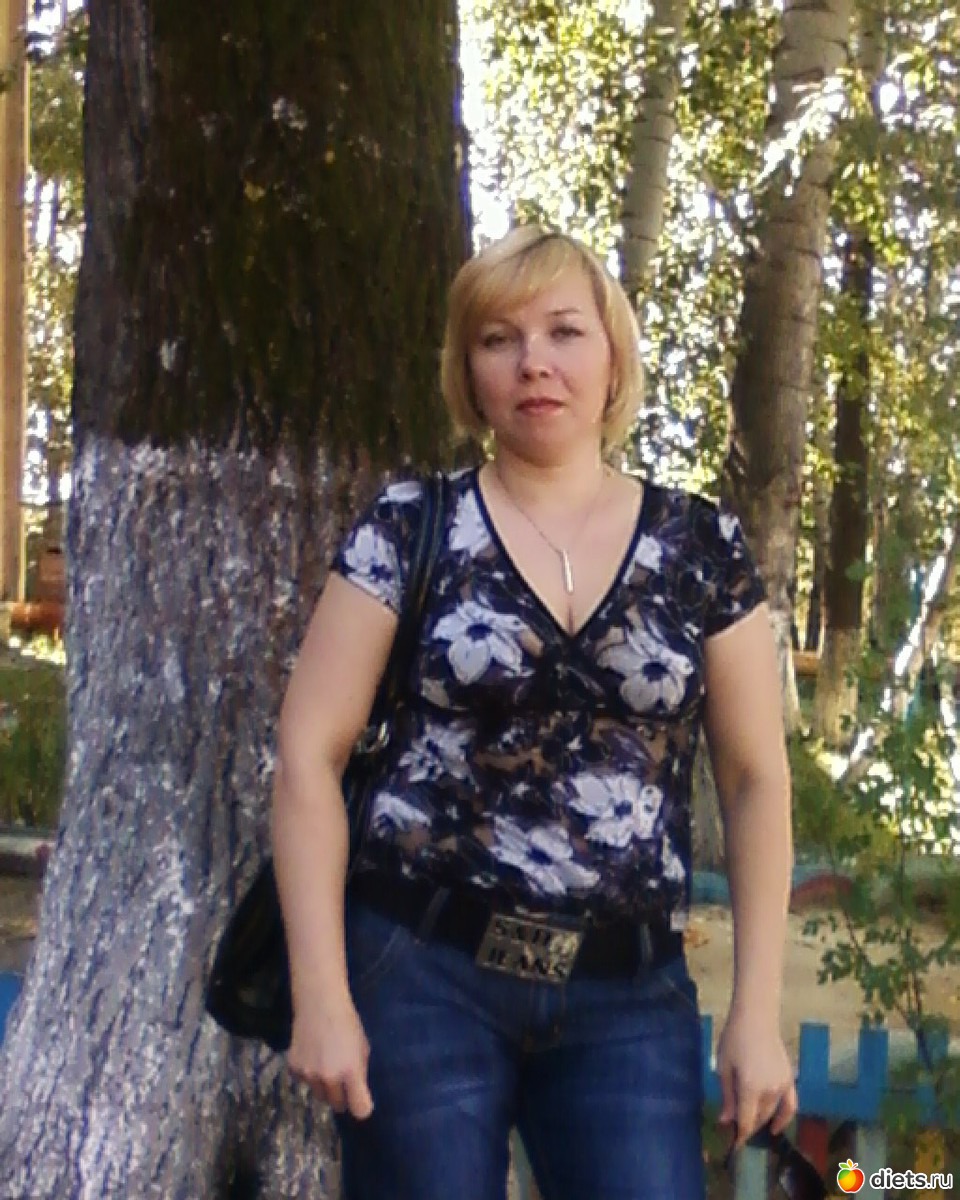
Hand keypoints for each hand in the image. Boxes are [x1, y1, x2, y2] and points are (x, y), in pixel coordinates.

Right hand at [286, 996, 374, 1119]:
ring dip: (324, 1086)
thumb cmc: (347, 1022)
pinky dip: (308, 1074)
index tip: (361, 1100)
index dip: (362, 1106)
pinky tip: (312, 1054)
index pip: (360, 1110)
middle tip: (342, 1078)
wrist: (318, 1003)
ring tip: (326, 1062)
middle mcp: (329, 1078)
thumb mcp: (362, 1046)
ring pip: (319, 1095)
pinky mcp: (294, 1069)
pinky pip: (304, 1082)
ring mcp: (309, 1075)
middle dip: (342, 1096)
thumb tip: (358, 1092)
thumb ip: (360, 1072)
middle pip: (338, 1105)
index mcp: (351, 1072)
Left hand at [716, 1007, 796, 1148]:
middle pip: (758, 1118)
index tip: (733, 1145)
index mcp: (750, 1088)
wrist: (756, 1018)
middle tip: (734, 1126)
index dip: (739, 1136)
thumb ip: (726, 1096)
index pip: (746, 1121)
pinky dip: (784, 1118)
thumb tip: (726, 1122)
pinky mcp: (789, 1079)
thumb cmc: (734, 1039)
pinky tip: (776, 1127)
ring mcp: (782, 1086)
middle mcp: (769, 1091)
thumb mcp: (723, 1067)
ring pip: (771, 1113)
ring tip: (749, 1121)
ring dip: (760, 1120)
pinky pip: (790, 1105)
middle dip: (747, 1125)